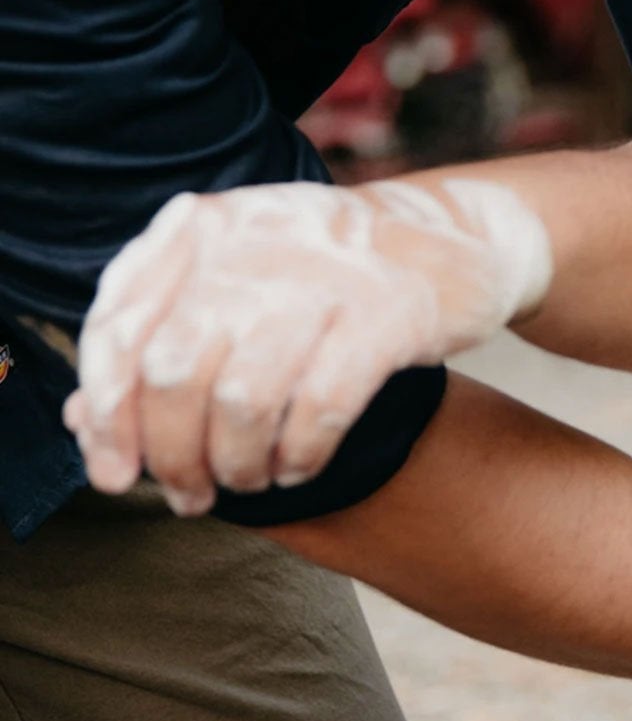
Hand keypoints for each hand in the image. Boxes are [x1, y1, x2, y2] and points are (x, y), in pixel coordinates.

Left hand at [63, 177, 551, 513]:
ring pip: (243, 402)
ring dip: (237, 466)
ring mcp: (327, 274)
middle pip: (176, 374)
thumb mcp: (237, 275)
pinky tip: (300, 465)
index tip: (116, 473)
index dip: (107, 415)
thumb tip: (84, 424)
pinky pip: (319, 411)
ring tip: (250, 480)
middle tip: (191, 494)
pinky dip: (300, 456)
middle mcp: (256, 240)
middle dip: (173, 457)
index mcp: (203, 225)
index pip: (120, 329)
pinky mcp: (388, 313)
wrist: (459, 234)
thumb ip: (161, 336)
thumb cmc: (327, 272)